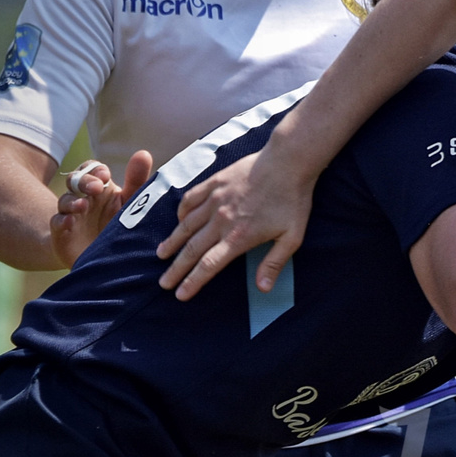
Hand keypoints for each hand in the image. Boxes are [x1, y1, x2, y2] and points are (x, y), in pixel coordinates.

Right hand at [51, 151, 153, 266]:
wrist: (99, 256)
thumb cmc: (117, 224)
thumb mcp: (129, 203)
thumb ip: (136, 181)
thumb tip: (143, 153)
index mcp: (100, 187)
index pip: (92, 168)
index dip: (95, 169)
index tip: (105, 175)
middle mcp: (83, 197)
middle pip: (76, 180)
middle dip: (84, 181)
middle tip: (97, 187)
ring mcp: (70, 214)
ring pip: (65, 200)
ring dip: (73, 201)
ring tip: (83, 206)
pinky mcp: (61, 233)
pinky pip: (57, 223)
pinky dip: (62, 221)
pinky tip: (70, 221)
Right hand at [157, 147, 313, 299]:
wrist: (289, 161)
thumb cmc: (293, 200)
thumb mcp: (292, 236)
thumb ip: (275, 263)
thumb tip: (263, 289)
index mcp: (239, 237)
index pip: (209, 265)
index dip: (193, 281)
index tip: (180, 295)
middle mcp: (221, 220)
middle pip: (192, 249)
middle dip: (176, 269)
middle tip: (163, 283)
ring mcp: (215, 200)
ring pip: (186, 225)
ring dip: (173, 242)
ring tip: (162, 254)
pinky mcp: (215, 183)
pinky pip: (191, 199)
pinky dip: (181, 212)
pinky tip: (178, 220)